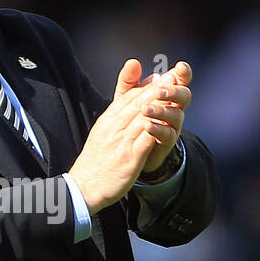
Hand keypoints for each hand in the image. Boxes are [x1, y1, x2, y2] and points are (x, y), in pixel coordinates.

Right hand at [67, 59, 192, 213]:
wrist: (85, 186)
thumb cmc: (96, 160)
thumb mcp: (102, 132)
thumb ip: (117, 116)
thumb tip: (132, 103)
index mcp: (108, 120)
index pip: (129, 98)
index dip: (147, 85)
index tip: (163, 75)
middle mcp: (114, 128)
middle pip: (138, 104)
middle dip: (156, 89)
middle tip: (172, 77)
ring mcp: (122, 142)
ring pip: (142, 118)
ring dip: (159, 105)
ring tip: (174, 94)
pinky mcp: (129, 158)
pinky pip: (145, 140)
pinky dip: (155, 129)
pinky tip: (167, 122)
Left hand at [137, 61, 190, 176]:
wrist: (128, 149)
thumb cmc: (132, 118)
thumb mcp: (126, 98)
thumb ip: (129, 81)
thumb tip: (133, 62)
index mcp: (167, 94)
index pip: (180, 81)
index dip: (183, 74)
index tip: (179, 68)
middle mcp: (174, 108)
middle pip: (184, 97)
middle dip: (174, 92)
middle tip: (159, 91)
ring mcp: (172, 126)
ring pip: (176, 116)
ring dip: (162, 110)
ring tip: (146, 109)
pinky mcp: (166, 143)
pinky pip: (167, 135)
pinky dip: (158, 129)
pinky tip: (147, 125)